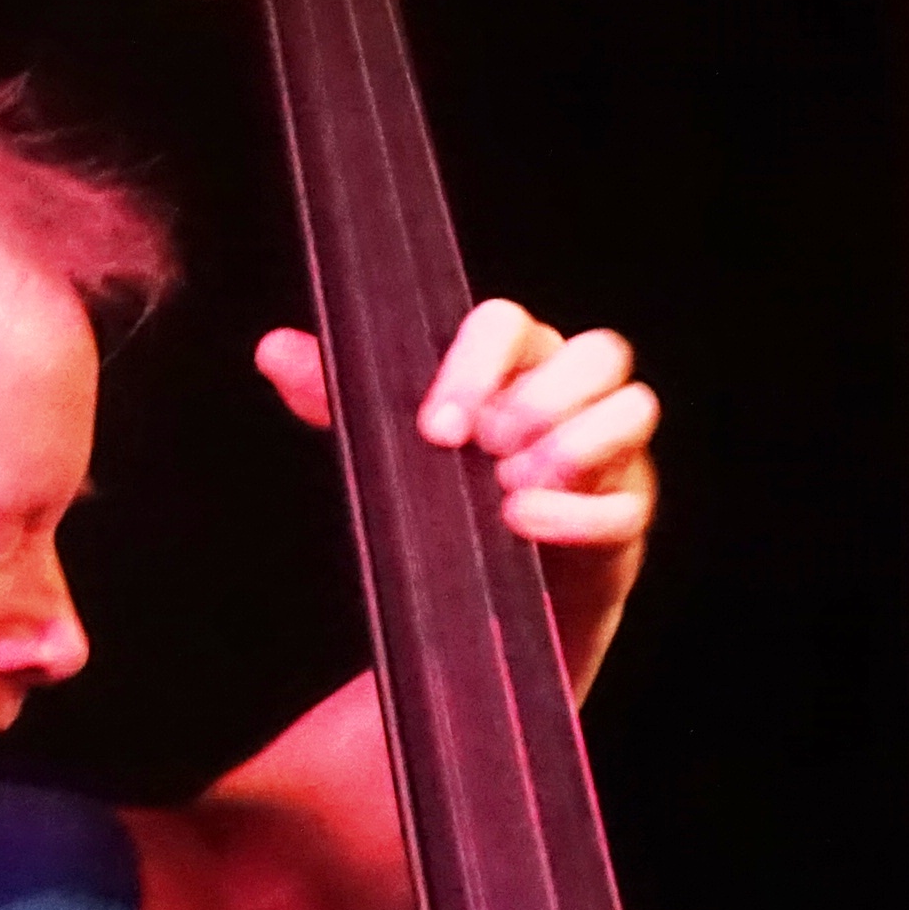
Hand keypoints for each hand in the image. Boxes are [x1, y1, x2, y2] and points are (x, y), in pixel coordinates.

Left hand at [257, 296, 657, 687]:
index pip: (513, 322)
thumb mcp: (384, 437)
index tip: (435, 423)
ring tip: (506, 487)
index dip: (477, 363)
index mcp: (515, 361)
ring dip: (572, 445)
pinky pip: (630, 505)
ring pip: (634, 409)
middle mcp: (573, 394)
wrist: (482, 587)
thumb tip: (274, 349)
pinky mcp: (625, 515)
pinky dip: (577, 515)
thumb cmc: (440, 487)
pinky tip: (524, 524)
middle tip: (480, 447)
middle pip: (599, 351)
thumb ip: (335, 393)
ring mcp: (611, 453)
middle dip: (538, 398)